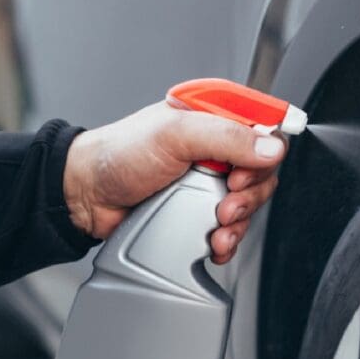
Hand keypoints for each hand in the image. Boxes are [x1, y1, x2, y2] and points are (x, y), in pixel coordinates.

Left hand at [63, 100, 286, 263]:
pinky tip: (214, 242)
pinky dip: (228, 239)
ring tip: (217, 226)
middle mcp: (215, 146)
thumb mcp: (175, 136)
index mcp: (212, 116)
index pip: (264, 128)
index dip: (264, 153)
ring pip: (250, 202)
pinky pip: (232, 227)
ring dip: (239, 221)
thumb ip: (226, 137)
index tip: (242, 172)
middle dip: (249, 194)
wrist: (88, 196)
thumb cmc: (119, 155)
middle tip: (225, 203)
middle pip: (262, 170)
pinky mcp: (201, 209)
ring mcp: (210, 180)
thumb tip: (270, 148)